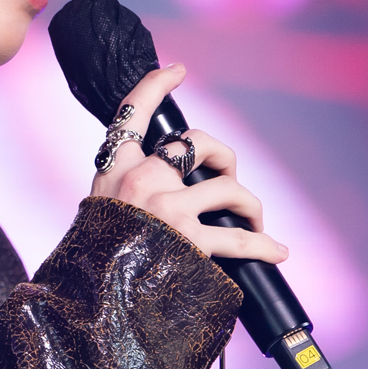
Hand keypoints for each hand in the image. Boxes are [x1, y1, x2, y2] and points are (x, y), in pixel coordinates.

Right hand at [90, 64, 287, 263]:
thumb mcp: (100, 208)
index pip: (133, 111)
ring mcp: (167, 207)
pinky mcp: (190, 239)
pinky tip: (275, 250)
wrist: (92, 297)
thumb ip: (125, 190)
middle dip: (223, 158)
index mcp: (116, 169)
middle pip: (197, 142)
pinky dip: (263, 244)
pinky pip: (240, 236)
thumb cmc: (97, 255)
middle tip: (228, 181)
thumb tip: (167, 186)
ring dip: (249, 205)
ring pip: (229, 188)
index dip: (157, 84)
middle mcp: (141, 179)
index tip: (178, 71)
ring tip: (254, 223)